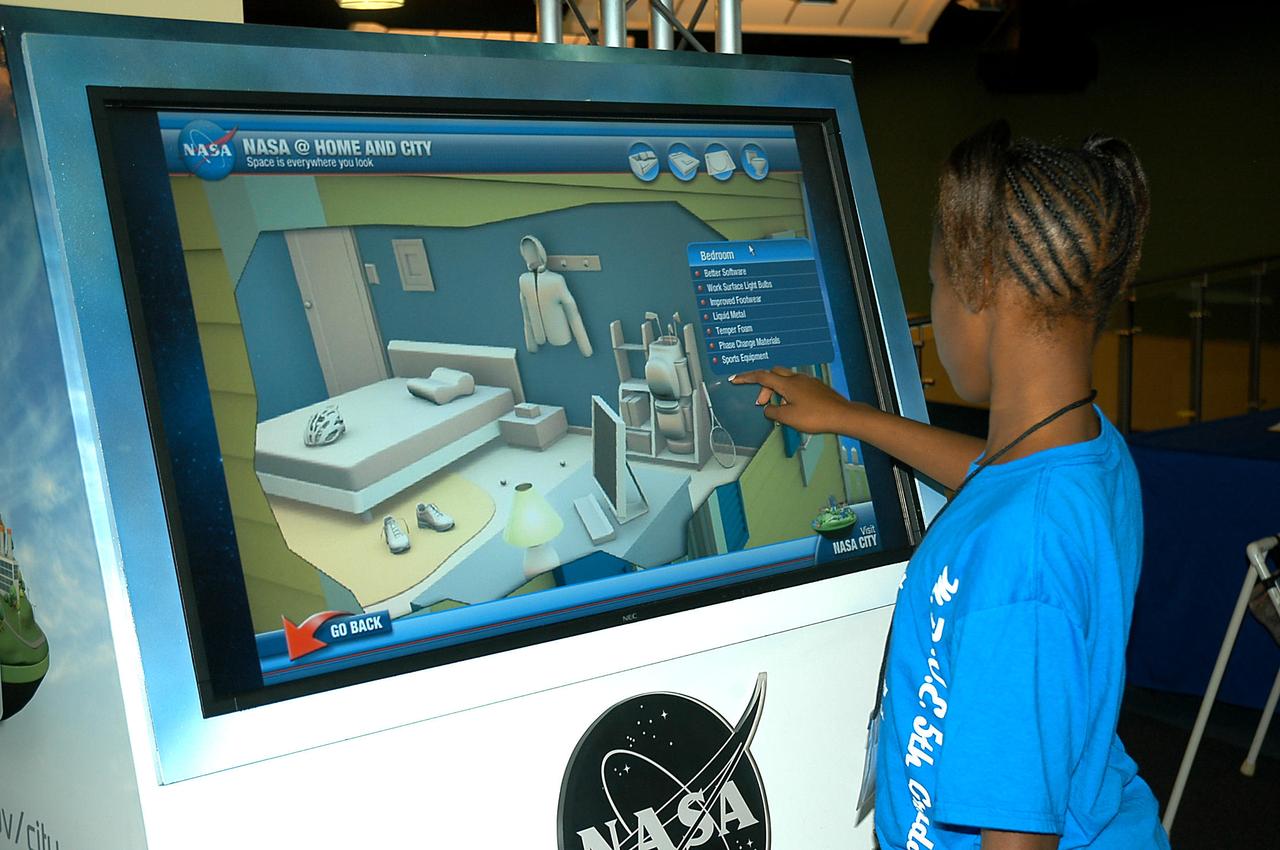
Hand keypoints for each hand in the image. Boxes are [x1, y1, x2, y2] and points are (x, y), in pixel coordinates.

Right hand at [729, 366, 855, 433]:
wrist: (843, 415)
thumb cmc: (817, 417)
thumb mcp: (788, 418)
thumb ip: (773, 412)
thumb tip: (768, 409)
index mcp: (787, 384)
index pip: (761, 377)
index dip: (746, 378)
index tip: (735, 379)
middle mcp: (797, 378)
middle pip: (774, 374)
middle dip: (764, 387)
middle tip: (762, 403)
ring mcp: (808, 381)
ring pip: (786, 380)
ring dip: (778, 392)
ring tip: (780, 409)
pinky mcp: (816, 387)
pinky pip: (797, 385)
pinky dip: (789, 393)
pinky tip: (794, 408)